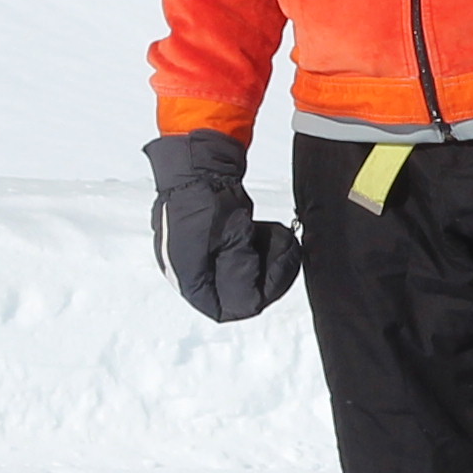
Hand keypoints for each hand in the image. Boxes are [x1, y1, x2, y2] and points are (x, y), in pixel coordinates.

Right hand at [144, 132, 300, 323]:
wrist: (196, 163)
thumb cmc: (205, 197)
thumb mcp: (230, 237)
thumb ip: (240, 273)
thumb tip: (251, 302)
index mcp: (188, 277)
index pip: (228, 309)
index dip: (261, 292)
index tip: (281, 264)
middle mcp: (190, 272)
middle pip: (237, 292)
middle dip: (267, 271)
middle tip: (285, 247)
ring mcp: (199, 256)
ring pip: (243, 274)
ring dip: (264, 256)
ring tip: (272, 232)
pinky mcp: (210, 241)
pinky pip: (240, 255)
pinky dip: (256, 245)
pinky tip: (259, 228)